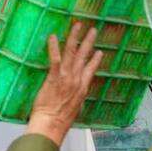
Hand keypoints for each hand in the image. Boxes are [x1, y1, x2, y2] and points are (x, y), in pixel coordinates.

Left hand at [25, 27, 104, 146]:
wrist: (52, 124)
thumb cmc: (60, 121)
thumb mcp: (74, 110)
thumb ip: (74, 100)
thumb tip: (73, 99)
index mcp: (82, 88)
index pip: (91, 70)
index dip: (95, 60)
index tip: (99, 52)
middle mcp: (76, 80)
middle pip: (84, 57)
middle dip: (88, 42)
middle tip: (93, 31)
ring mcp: (66, 77)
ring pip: (72, 53)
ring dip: (75, 38)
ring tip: (78, 26)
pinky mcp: (54, 78)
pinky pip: (55, 59)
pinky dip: (54, 47)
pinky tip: (53, 36)